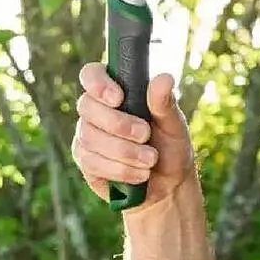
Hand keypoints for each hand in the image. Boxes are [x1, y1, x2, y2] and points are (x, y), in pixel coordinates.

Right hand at [71, 63, 197, 206]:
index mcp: (117, 91)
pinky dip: (119, 169)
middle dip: (118, 124)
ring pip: (90, 137)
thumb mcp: (174, 125)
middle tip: (146, 135)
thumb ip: (165, 103)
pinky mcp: (85, 160)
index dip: (98, 84)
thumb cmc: (171, 147)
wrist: (168, 184)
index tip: (119, 98)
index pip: (91, 74)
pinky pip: (91, 162)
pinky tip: (138, 174)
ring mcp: (87, 135)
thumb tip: (164, 78)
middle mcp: (96, 110)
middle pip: (87, 107)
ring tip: (150, 160)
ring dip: (123, 151)